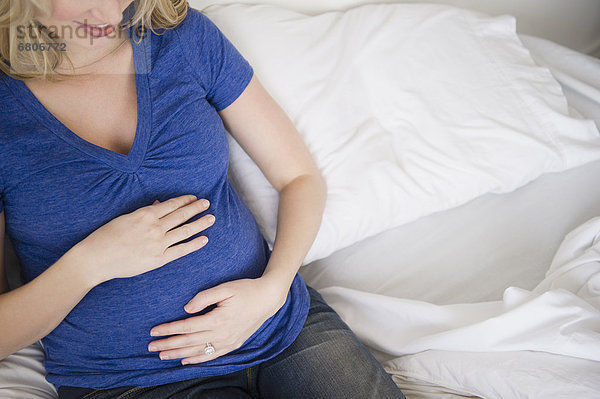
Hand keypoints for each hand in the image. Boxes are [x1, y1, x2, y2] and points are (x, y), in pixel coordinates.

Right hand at [70, 195, 214, 285]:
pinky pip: (181, 250)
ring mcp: (158, 244)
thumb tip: (159, 205)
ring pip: (185, 231)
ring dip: (200, 223)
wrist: (96, 259)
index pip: (171, 205)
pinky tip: (204, 239)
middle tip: (207, 203)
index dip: (184, 200)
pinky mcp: (158, 259)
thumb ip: (145, 212)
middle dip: (196, 208)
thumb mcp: (126, 218)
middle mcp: (155, 228)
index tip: (193, 197)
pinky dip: (194, 244)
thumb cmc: (106, 236)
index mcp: (145, 214)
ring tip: (211, 218)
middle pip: (181, 215)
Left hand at [147, 277, 287, 364]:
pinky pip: (212, 355)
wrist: (268, 299)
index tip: (154, 331)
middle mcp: (223, 334)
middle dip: (168, 345)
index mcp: (219, 319)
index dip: (169, 329)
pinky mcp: (234, 344)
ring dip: (179, 354)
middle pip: (189, 342)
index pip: (187, 327)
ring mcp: (229, 341)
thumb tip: (186, 309)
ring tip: (162, 355)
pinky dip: (197, 359)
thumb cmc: (246, 289)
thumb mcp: (225, 288)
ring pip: (199, 351)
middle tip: (151, 346)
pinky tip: (185, 361)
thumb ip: (204, 297)